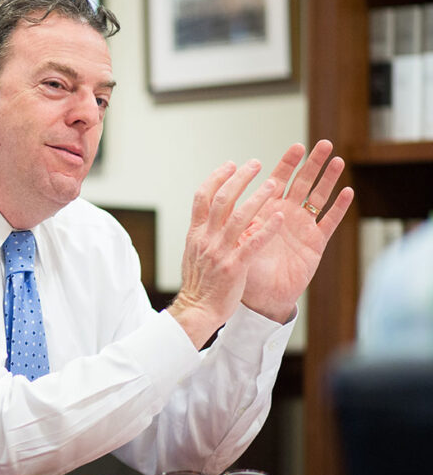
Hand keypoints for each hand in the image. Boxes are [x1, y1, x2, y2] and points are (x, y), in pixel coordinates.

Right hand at [170, 160, 284, 348]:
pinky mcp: (235, 267)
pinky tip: (279, 217)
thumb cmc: (199, 283)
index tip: (231, 164)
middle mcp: (206, 238)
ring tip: (273, 183)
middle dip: (239, 178)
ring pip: (239, 216)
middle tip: (256, 164)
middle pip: (221, 199)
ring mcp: (220, 252)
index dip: (217, 177)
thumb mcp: (194, 252)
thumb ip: (204, 233)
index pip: (202, 197)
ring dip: (257, 197)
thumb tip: (211, 216)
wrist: (196, 310)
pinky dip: (266, 228)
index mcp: (196, 233)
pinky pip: (253, 243)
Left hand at [240, 140, 354, 321]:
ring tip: (336, 160)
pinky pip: (329, 222)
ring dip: (327, 179)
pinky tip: (347, 192)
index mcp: (265, 211)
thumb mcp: (237, 243)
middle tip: (321, 144)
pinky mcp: (315, 243)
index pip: (277, 181)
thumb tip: (223, 203)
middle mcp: (286, 215)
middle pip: (301, 182)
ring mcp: (302, 227)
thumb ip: (236, 223)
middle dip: (310, 163)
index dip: (285, 164)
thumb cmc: (245, 270)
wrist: (261, 297)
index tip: (296, 147)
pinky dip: (338, 208)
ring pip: (318, 197)